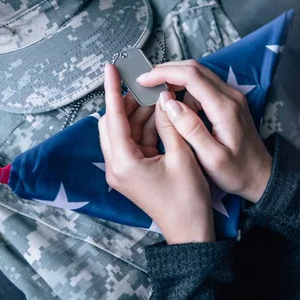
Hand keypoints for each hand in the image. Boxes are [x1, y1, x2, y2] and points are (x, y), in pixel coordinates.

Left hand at [99, 64, 214, 243]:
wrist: (189, 231)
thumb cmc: (187, 199)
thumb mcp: (182, 157)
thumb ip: (170, 124)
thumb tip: (163, 98)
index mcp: (124, 162)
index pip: (113, 117)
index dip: (112, 90)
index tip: (110, 68)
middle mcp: (116, 166)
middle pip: (113, 123)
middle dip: (129, 103)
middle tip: (149, 87)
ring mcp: (122, 171)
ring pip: (123, 132)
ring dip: (139, 115)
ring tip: (159, 98)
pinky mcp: (131, 173)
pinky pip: (132, 143)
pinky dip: (144, 129)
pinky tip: (161, 117)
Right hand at [137, 60, 271, 202]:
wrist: (261, 176)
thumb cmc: (237, 172)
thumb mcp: (211, 158)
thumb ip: (191, 129)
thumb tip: (170, 103)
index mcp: (224, 108)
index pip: (191, 76)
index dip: (164, 73)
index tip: (144, 80)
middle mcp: (230, 96)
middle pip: (194, 68)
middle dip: (167, 71)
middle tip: (145, 85)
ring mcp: (232, 97)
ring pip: (198, 75)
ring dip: (176, 81)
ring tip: (159, 100)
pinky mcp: (229, 102)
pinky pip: (204, 86)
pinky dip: (186, 90)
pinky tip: (177, 108)